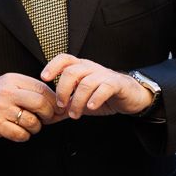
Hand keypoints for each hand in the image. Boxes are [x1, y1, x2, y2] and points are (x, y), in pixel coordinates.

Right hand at [0, 74, 60, 141]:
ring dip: (36, 128)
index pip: (42, 89)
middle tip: (46, 119)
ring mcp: (0, 108)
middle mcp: (6, 92)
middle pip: (40, 104)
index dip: (54, 101)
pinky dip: (24, 135)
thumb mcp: (11, 87)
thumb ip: (33, 93)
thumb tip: (62, 107)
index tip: (57, 109)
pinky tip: (19, 131)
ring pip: (32, 121)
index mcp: (12, 80)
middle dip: (48, 115)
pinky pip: (21, 134)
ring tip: (29, 125)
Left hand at [40, 54, 154, 117]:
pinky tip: (90, 108)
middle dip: (63, 90)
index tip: (44, 79)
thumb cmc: (104, 95)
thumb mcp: (82, 100)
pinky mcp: (117, 84)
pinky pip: (105, 88)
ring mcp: (104, 75)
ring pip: (86, 83)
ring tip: (75, 114)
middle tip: (61, 106)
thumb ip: (66, 106)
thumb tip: (49, 117)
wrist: (131, 96)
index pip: (64, 59)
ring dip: (77, 100)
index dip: (53, 66)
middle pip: (72, 72)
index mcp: (81, 67)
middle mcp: (91, 68)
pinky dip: (95, 98)